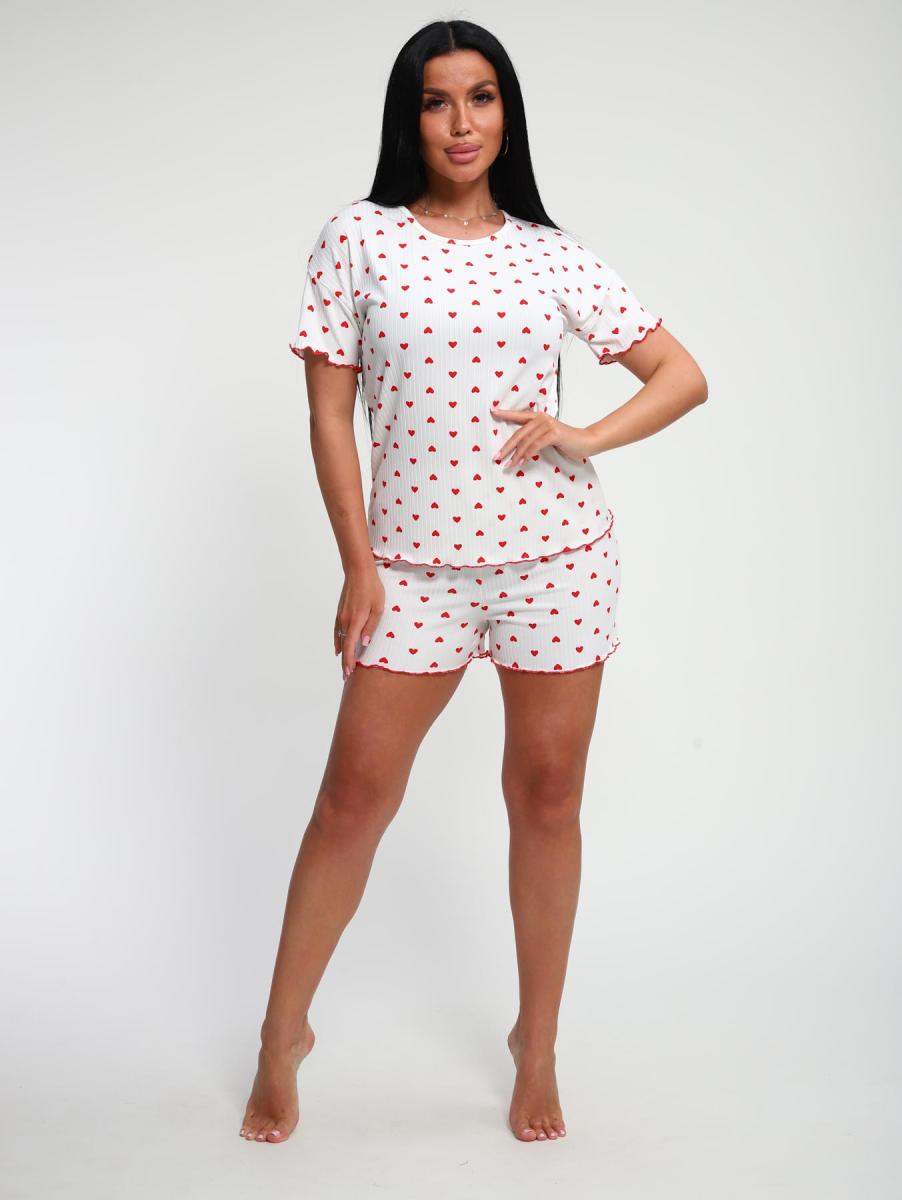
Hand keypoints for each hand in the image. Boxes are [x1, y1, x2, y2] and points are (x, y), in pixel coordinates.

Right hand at [334, 567, 384, 681]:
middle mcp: (346, 621)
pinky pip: (337, 631)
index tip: (349, 673)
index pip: (351, 646)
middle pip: (344, 646)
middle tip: (346, 677)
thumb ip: (371, 627)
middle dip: (345, 662)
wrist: (358, 572)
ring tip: (344, 666)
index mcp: (356, 621)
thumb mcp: (378, 608)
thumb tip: (364, 644)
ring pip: (340, 640)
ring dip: (342, 654)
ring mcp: (341, 617)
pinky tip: (338, 648)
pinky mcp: (340, 612)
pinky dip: (337, 642)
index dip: (349, 661)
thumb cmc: (372, 588)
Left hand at [489, 407, 594, 466]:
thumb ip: (534, 438)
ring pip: (526, 441)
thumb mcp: (547, 437)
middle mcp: (542, 418)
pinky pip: (535, 445)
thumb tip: (518, 450)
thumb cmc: (566, 441)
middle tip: (497, 457)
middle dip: (507, 447)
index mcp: (538, 417)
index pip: (518, 415)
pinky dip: (528, 454)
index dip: (505, 413)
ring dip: (516, 455)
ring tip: (509, 465)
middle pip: (519, 433)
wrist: (585, 442)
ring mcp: (548, 424)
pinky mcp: (554, 433)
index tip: (492, 412)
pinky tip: (523, 462)